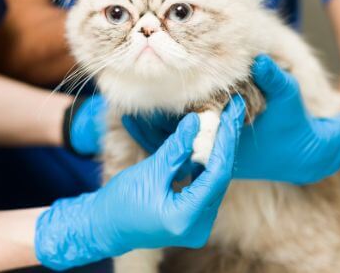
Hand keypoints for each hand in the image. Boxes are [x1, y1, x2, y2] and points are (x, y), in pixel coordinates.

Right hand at [36, 97, 245, 269]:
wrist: (105, 226)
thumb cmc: (120, 201)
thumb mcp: (149, 171)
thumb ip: (176, 148)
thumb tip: (197, 121)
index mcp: (186, 218)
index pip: (217, 175)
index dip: (225, 142)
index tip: (232, 115)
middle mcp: (198, 227)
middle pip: (220, 179)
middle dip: (225, 144)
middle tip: (234, 112)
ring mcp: (197, 226)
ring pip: (214, 182)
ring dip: (217, 153)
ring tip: (225, 122)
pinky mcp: (193, 219)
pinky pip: (205, 188)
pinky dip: (205, 166)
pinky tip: (209, 143)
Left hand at [121, 56, 339, 184]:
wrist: (300, 152)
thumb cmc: (293, 123)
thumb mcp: (289, 98)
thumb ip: (274, 78)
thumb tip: (259, 58)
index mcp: (230, 134)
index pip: (191, 123)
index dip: (168, 109)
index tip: (147, 95)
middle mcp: (217, 147)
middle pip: (174, 136)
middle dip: (149, 119)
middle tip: (123, 99)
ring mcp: (212, 152)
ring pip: (171, 143)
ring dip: (148, 127)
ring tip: (124, 107)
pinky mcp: (210, 152)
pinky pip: (176, 145)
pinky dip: (156, 133)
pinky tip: (137, 118)